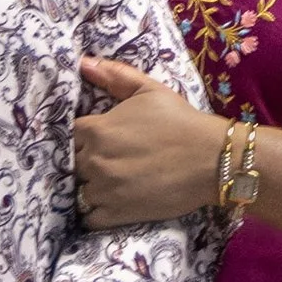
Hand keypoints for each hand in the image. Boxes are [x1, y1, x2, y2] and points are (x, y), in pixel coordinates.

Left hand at [74, 58, 220, 226]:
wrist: (212, 160)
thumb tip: (82, 62)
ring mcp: (103, 189)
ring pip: (78, 191)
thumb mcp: (149, 89)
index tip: (96, 141)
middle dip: (85, 163)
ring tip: (110, 185)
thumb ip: (114, 75)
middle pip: (72, 164)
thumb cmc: (181, 121)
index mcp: (96, 128)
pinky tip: (110, 205)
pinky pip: (88, 218)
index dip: (82, 138)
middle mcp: (93, 160)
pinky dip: (95, 213)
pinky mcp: (115, 214)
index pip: (70, 135)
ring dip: (90, 188)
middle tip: (108, 163)